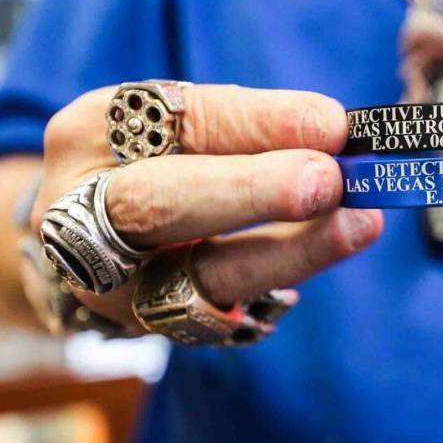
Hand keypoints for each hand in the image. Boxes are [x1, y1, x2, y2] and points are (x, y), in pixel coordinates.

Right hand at [32, 84, 382, 332]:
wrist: (96, 229)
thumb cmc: (150, 156)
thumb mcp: (181, 119)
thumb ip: (249, 122)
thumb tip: (334, 131)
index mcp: (89, 137)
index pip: (177, 124)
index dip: (258, 124)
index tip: (331, 124)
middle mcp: (83, 216)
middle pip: (160, 205)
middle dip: (252, 191)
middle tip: (327, 180)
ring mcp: (118, 285)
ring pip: (207, 274)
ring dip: (294, 249)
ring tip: (359, 223)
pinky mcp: (162, 324)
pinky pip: (233, 304)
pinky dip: (287, 272)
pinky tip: (332, 247)